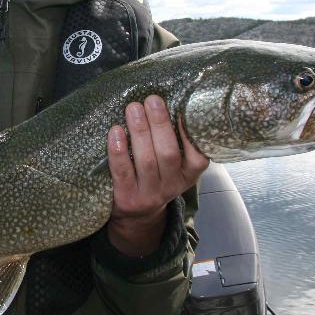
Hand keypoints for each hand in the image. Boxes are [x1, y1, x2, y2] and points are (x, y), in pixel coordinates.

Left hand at [106, 95, 208, 255]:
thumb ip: (173, 140)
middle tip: (152, 100)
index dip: (191, 134)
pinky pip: (123, 172)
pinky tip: (115, 132)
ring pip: (147, 161)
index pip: (199, 157)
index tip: (182, 109)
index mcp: (188, 174)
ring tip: (133, 108)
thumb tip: (164, 98)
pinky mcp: (127, 198)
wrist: (136, 216)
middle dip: (160, 124)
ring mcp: (149, 194)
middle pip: (168, 154)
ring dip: (140, 132)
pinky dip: (118, 151)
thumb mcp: (172, 165)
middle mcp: (172, 186)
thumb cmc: (153, 176)